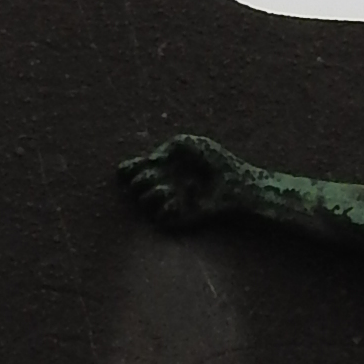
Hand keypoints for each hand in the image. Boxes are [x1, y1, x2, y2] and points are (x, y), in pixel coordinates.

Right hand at [120, 130, 242, 227]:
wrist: (236, 182)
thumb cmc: (216, 160)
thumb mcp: (191, 143)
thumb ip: (169, 146)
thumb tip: (152, 161)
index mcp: (162, 168)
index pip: (133, 172)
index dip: (127, 170)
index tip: (135, 165)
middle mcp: (163, 186)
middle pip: (134, 188)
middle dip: (139, 181)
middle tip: (155, 176)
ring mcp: (171, 203)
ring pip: (143, 204)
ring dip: (150, 195)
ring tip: (167, 189)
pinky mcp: (180, 219)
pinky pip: (160, 221)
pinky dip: (164, 210)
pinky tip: (176, 202)